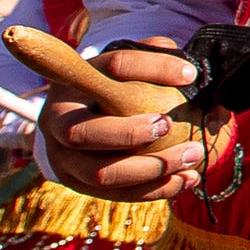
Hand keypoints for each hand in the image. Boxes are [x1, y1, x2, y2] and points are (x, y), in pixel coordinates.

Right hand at [36, 38, 207, 202]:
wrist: (85, 117)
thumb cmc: (116, 83)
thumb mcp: (130, 64)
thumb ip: (156, 55)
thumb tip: (189, 69)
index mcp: (70, 80)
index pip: (112, 67)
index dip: (153, 67)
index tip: (190, 74)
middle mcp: (56, 121)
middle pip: (82, 133)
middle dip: (129, 133)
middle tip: (170, 125)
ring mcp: (63, 159)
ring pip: (101, 173)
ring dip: (152, 168)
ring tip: (193, 155)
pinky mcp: (78, 185)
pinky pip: (117, 194)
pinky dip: (155, 189)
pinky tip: (188, 178)